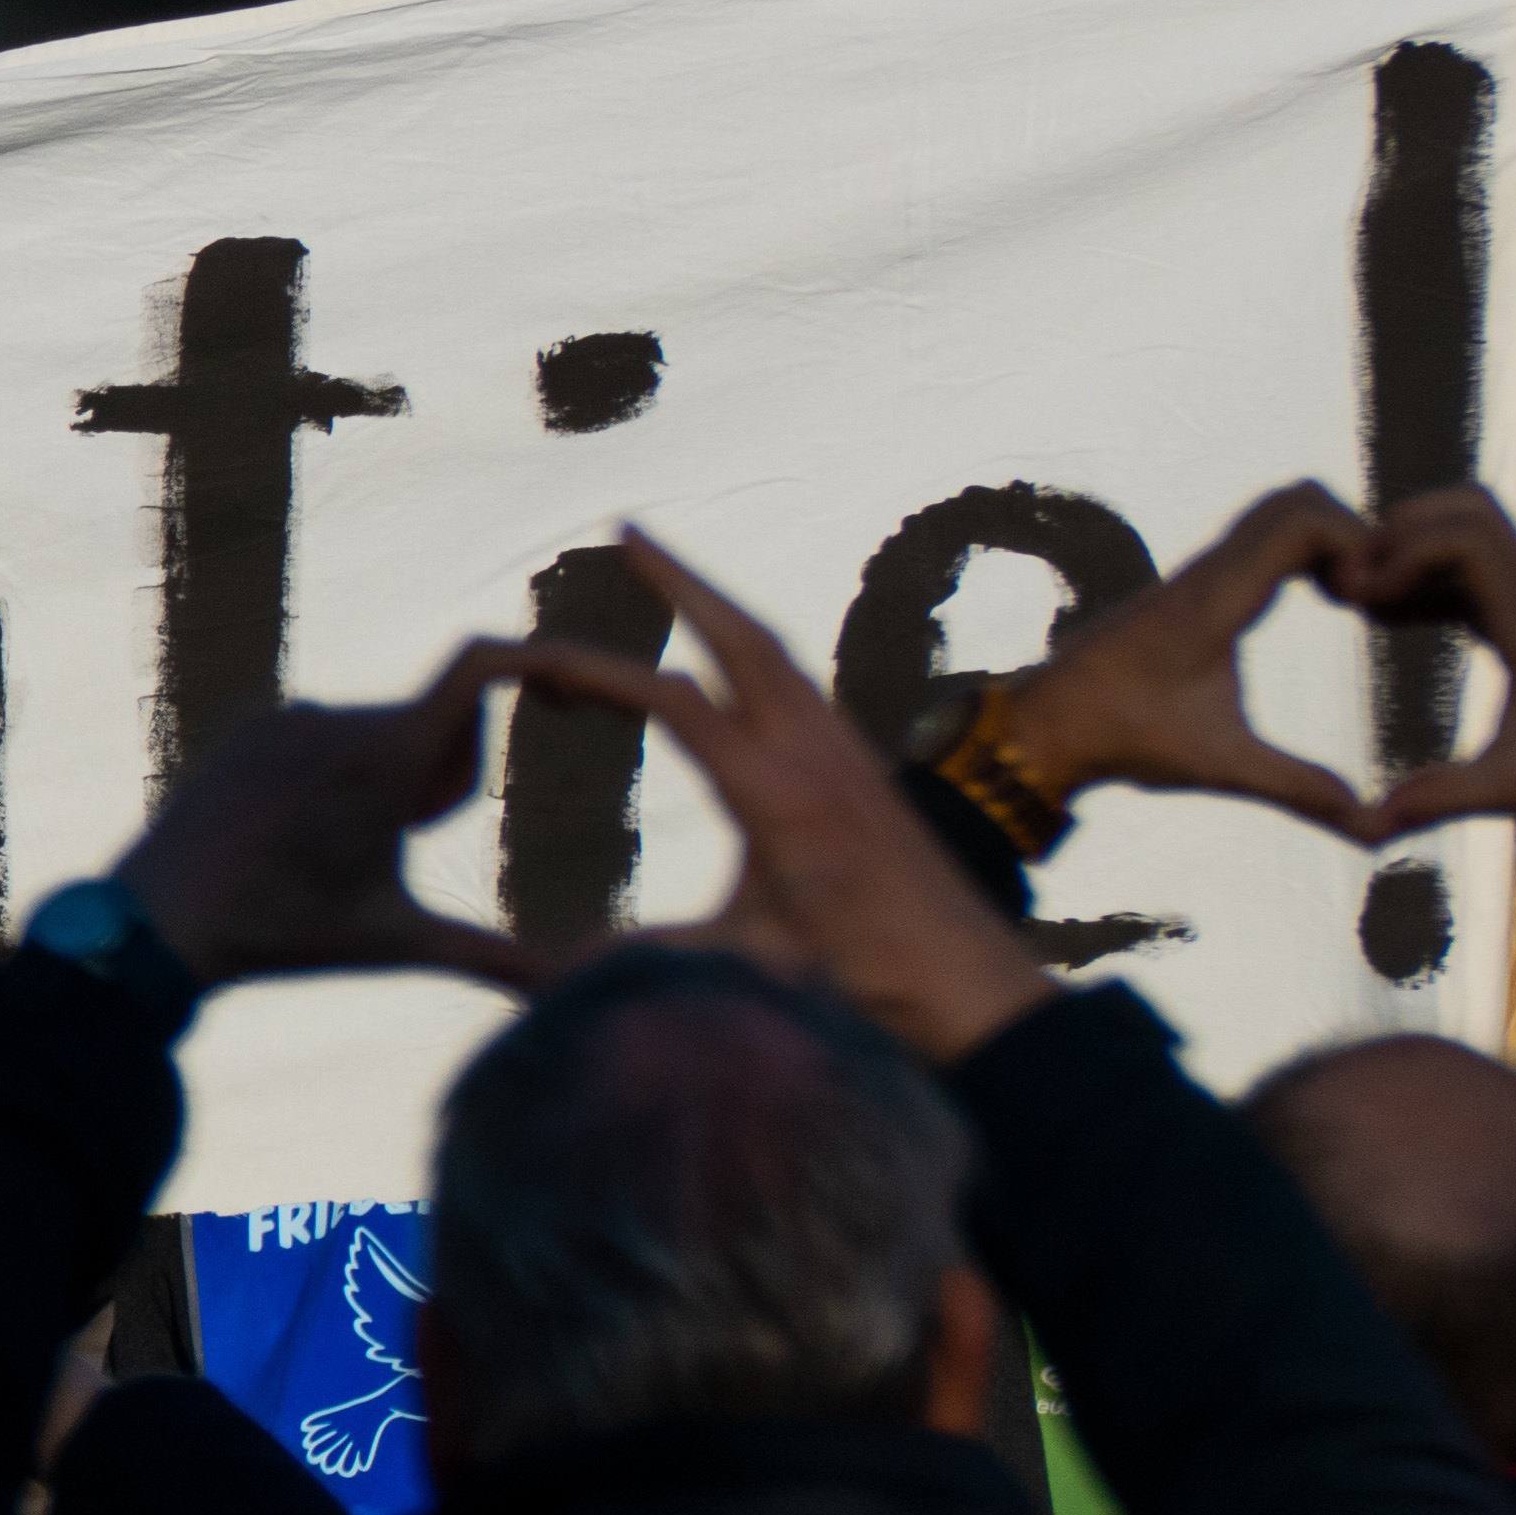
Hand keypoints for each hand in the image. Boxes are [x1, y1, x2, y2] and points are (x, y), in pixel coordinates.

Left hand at [113, 646, 542, 990]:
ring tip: (330, 850)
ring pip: (383, 731)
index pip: (482, 666)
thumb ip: (490, 958)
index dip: (539, 664)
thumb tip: (565, 991)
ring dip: (389, 780)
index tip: (566, 694)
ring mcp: (291, 716)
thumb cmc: (284, 933)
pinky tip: (294, 834)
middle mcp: (341, 715)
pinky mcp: (253, 727)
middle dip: (444, 776)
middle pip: (441, 721)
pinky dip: (337, 775)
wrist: (159, 918)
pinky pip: (327, 736)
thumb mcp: (395, 943)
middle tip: (400, 841)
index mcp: (389, 753)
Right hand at [508, 530, 1053, 1063]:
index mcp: (775, 792)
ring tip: (669, 576)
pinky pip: (802, 681)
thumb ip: (651, 957)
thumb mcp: (748, 966)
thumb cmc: (867, 980)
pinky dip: (755, 649)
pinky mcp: (864, 767)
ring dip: (719, 605)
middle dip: (678, 578)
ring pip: (777, 651)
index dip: (601, 674)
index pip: (673, 701)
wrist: (973, 984)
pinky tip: (738, 660)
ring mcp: (846, 752)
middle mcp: (814, 753)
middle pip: (740, 635)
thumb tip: (553, 976)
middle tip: (626, 530)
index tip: (541, 662)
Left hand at [986, 482, 1373, 829]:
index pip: (1298, 519)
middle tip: (1368, 594)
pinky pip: (1250, 539)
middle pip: (1293, 499)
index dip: (1353, 542)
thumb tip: (1373, 830)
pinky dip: (1293, 552)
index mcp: (1213, 599)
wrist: (1039, 726)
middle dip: (1349, 531)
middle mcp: (1203, 573)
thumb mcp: (1221, 766)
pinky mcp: (1184, 587)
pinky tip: (1314, 601)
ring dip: (1321, 540)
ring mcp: (1190, 574)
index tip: (1364, 601)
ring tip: (1349, 598)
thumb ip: (1301, 791)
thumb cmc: (1123, 739)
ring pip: (1270, 514)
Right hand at [1346, 485, 1515, 922]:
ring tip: (1362, 601)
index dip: (1404, 552)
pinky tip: (1393, 617)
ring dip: (1415, 551)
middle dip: (1401, 530)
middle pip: (1471, 511)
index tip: (1366, 601)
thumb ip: (1441, 798)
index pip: (1467, 538)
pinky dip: (1432, 579)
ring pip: (1476, 536)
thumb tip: (1367, 823)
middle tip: (1353, 581)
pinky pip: (1481, 574)